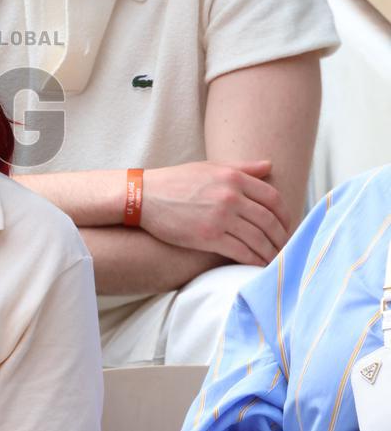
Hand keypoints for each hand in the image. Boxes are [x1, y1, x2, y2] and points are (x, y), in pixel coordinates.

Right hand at [140, 161, 287, 265]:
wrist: (143, 196)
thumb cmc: (175, 181)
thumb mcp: (209, 168)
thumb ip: (242, 167)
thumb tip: (270, 165)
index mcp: (233, 178)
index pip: (273, 198)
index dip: (285, 214)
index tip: (287, 225)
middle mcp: (230, 196)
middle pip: (269, 221)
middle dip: (282, 236)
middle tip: (286, 246)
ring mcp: (220, 217)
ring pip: (258, 239)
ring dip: (271, 251)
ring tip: (276, 259)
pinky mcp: (208, 237)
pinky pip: (241, 252)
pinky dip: (254, 260)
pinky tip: (259, 264)